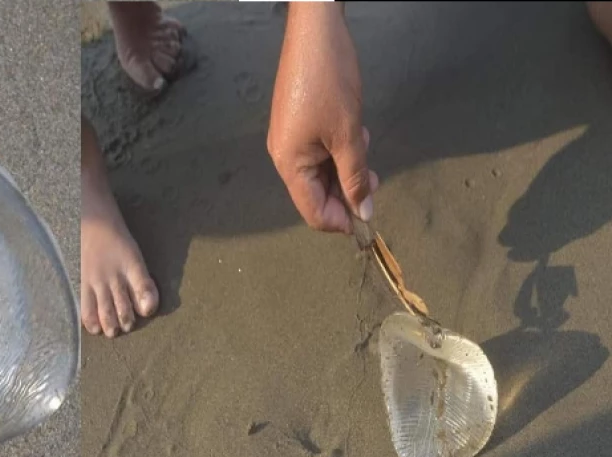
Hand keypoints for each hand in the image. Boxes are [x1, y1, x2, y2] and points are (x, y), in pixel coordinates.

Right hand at [267, 3, 378, 233]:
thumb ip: (356, 177)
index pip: (313, 212)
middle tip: (377, 180)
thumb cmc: (329, 84)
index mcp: (289, 164)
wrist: (314, 32)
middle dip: (347, 194)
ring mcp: (288, 139)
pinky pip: (317, 152)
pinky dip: (338, 152)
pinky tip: (354, 134)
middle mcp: (283, 157)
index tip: (370, 217)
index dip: (341, 221)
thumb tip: (364, 212)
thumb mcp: (349, 135)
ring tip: (366, 148)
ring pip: (319, 172)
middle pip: (315, 194)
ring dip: (346, 170)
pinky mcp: (295, 125)